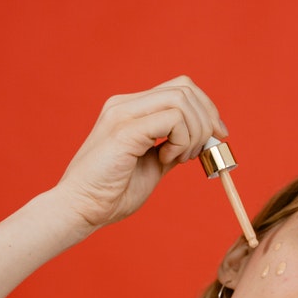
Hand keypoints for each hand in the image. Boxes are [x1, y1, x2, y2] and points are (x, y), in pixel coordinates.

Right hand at [57, 75, 226, 230]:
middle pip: (185, 87)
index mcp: (130, 109)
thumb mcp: (152, 165)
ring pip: (182, 100)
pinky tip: (166, 159)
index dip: (207, 109)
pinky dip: (181, 140)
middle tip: (200, 152)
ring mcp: (123, 113)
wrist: (80, 209)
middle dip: (207, 119)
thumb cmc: (111, 193)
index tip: (218, 137)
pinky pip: (173, 119)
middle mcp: (125, 104)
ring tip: (179, 158)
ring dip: (194, 132)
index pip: (180, 88)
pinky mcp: (124, 130)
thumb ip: (173, 148)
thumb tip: (202, 142)